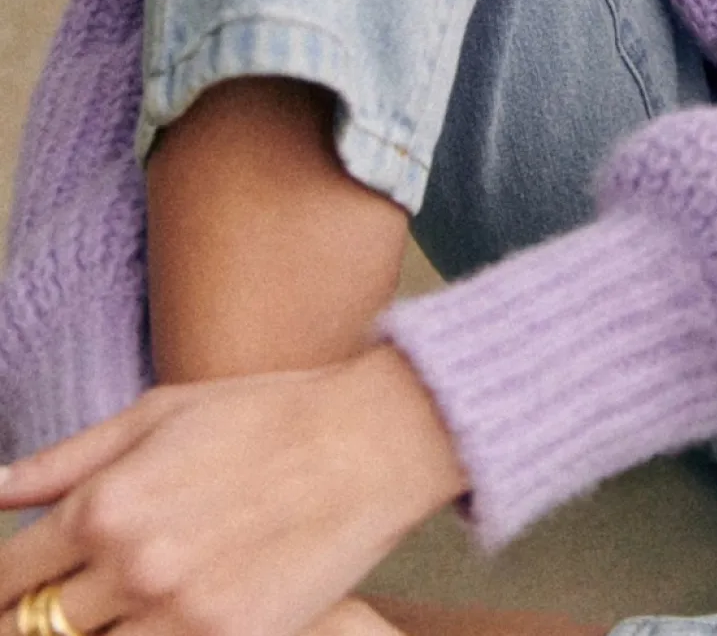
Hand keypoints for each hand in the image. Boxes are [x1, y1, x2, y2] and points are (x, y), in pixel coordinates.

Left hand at [0, 346, 467, 635]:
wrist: (368, 443)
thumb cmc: (264, 414)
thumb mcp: (157, 414)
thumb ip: (63, 461)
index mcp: (105, 503)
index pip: (5, 578)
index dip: (2, 586)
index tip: (19, 585)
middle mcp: (131, 566)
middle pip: (34, 631)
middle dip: (36, 618)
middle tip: (70, 599)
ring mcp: (179, 615)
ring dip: (91, 634)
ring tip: (121, 605)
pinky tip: (160, 616)